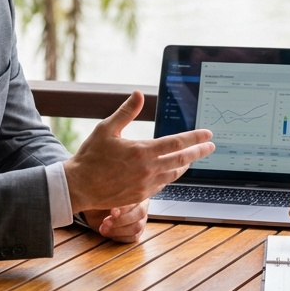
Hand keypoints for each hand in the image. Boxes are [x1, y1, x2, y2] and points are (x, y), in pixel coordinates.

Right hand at [64, 91, 214, 212]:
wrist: (78, 186)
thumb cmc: (90, 156)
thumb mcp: (107, 129)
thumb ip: (126, 112)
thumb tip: (139, 94)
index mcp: (142, 151)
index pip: (177, 143)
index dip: (195, 137)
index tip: (208, 134)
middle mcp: (148, 170)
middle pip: (182, 160)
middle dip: (199, 152)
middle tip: (211, 146)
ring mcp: (145, 185)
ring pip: (174, 174)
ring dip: (186, 165)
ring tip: (192, 158)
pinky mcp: (140, 196)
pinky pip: (162, 185)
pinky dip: (170, 176)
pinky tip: (171, 171)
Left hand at [82, 201, 148, 243]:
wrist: (96, 211)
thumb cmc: (101, 201)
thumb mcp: (102, 198)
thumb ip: (109, 201)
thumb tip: (115, 212)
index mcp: (136, 192)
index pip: (136, 200)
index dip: (124, 208)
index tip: (111, 212)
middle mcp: (142, 205)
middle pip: (140, 213)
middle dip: (121, 220)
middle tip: (105, 222)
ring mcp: (141, 219)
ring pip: (137, 227)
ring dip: (118, 230)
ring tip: (103, 229)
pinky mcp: (138, 231)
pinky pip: (133, 237)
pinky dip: (120, 237)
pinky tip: (109, 233)